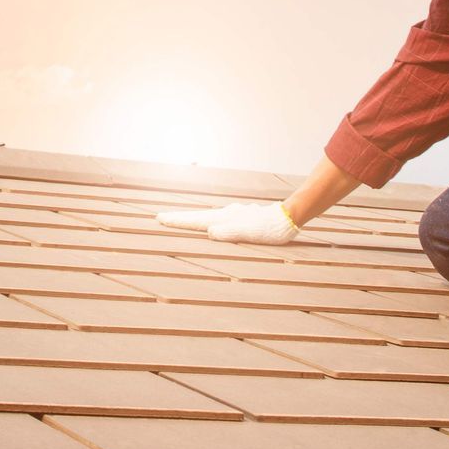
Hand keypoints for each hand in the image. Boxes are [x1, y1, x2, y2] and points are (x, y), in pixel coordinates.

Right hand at [155, 201, 300, 244]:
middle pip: (199, 217)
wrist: (289, 218)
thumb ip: (228, 233)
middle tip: (163, 218)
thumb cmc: (268, 230)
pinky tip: (215, 224)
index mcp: (224, 219)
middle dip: (181, 219)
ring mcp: (236, 215)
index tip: (160, 218)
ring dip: (195, 220)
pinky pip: (222, 220)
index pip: (196, 221)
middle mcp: (227, 214)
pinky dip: (211, 221)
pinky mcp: (244, 217)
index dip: (178, 221)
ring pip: (210, 217)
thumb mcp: (247, 233)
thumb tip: (210, 232)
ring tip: (183, 221)